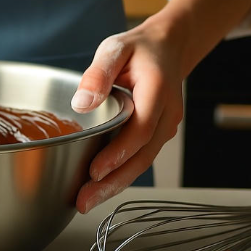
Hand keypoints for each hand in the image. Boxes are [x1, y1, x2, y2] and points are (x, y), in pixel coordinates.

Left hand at [71, 15, 188, 213]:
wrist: (167, 49)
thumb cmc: (138, 50)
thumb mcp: (115, 49)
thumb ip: (98, 73)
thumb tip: (82, 103)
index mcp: (157, 91)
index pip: (140, 130)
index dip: (118, 153)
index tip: (94, 171)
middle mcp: (167, 114)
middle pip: (142, 156)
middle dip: (113, 182)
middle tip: (84, 201)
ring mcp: (165, 127)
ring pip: (142, 162)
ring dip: (116, 184)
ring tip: (86, 201)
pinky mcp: (157, 134)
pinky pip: (140, 158)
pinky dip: (121, 174)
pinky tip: (99, 187)